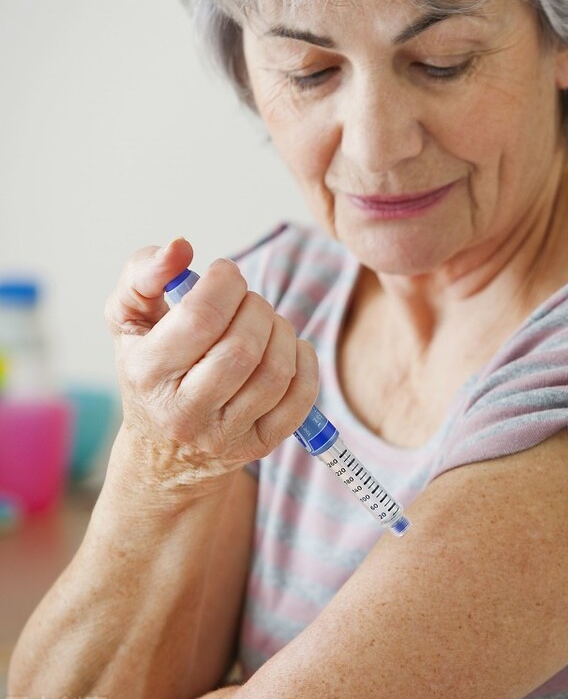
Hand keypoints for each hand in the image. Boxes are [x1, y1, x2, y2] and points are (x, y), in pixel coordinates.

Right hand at [105, 238, 318, 494]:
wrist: (162, 451)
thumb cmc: (151, 369)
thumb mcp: (129, 319)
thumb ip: (143, 274)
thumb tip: (180, 247)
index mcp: (147, 373)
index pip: (201, 319)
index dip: (225, 283)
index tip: (225, 273)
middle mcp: (183, 412)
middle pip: (243, 347)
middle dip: (256, 308)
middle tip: (247, 300)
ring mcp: (224, 435)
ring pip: (276, 372)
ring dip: (282, 332)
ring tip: (266, 323)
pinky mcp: (259, 447)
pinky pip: (300, 400)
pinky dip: (305, 363)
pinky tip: (289, 350)